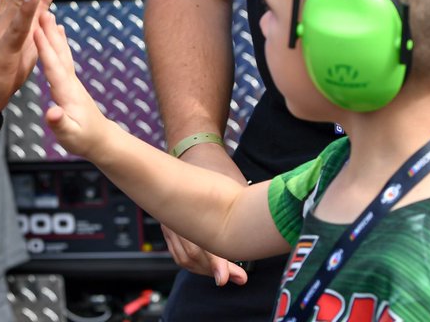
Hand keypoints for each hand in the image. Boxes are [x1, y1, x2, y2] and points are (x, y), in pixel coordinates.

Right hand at [34, 10, 111, 159]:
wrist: (101, 140)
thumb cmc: (83, 139)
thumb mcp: (69, 136)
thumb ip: (59, 123)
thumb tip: (51, 112)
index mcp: (67, 93)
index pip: (54, 67)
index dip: (44, 49)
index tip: (35, 30)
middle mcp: (71, 82)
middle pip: (59, 53)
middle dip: (50, 33)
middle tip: (42, 11)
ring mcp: (72, 80)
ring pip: (62, 53)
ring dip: (54, 33)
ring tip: (49, 15)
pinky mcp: (71, 82)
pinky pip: (63, 57)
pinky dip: (59, 43)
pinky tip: (58, 33)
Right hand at [162, 144, 249, 285]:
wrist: (194, 150)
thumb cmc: (216, 168)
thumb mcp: (235, 188)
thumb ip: (241, 214)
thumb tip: (260, 241)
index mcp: (190, 210)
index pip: (200, 246)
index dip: (216, 266)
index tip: (227, 279)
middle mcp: (175, 219)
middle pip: (192, 256)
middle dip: (215, 271)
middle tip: (239, 278)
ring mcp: (170, 223)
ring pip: (184, 258)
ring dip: (205, 270)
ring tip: (229, 274)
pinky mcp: (170, 225)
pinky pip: (179, 252)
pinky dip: (195, 263)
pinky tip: (212, 266)